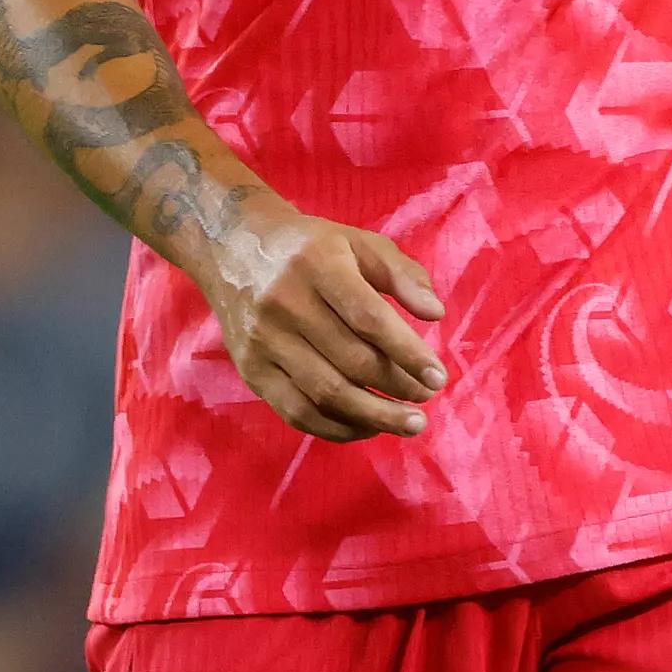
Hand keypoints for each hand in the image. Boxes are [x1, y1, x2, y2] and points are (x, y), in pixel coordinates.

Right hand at [190, 198, 447, 441]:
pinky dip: (337, 428)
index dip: (408, 352)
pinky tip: (368, 427)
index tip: (438, 377)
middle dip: (397, 388)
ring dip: (374, 417)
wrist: (233, 247)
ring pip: (325, 394)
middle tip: (427, 399)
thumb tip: (435, 314)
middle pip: (350, 361)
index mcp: (317, 264)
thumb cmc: (311, 247)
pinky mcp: (250, 370)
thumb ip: (402, 274)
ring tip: (409, 424)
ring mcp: (263, 341)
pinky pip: (297, 412)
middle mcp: (285, 303)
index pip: (368, 318)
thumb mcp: (359, 243)